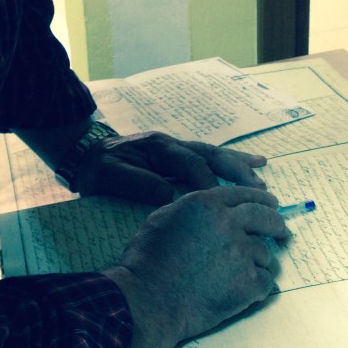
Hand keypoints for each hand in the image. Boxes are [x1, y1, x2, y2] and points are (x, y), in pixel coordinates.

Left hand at [74, 130, 267, 204]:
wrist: (86, 154)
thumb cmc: (97, 169)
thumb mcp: (109, 176)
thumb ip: (137, 183)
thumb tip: (169, 195)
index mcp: (158, 148)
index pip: (190, 164)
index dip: (207, 182)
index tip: (221, 203)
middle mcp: (173, 145)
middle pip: (211, 155)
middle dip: (236, 172)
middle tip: (258, 190)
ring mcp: (178, 149)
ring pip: (216, 156)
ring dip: (240, 168)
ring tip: (262, 181)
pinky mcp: (180, 159)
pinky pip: (211, 160)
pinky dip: (233, 163)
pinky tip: (256, 164)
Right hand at [104, 184, 288, 347]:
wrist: (149, 299)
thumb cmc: (147, 261)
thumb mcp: (163, 218)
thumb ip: (192, 208)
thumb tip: (212, 211)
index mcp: (207, 203)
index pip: (243, 195)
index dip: (260, 199)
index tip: (272, 204)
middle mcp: (228, 223)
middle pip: (265, 217)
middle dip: (276, 223)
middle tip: (282, 230)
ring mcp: (240, 253)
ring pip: (265, 252)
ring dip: (257, 261)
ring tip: (241, 272)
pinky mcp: (248, 282)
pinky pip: (266, 280)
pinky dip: (258, 285)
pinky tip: (245, 290)